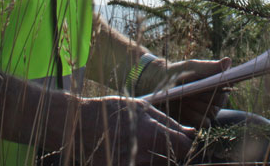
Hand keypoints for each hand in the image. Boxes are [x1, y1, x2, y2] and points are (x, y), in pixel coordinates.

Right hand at [75, 95, 195, 165]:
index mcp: (151, 134)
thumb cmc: (111, 111)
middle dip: (169, 152)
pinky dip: (141, 162)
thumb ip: (168, 122)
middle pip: (171, 160)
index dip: (185, 143)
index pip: (183, 147)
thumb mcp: (141, 108)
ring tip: (140, 145)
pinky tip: (131, 153)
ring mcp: (131, 165)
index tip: (182, 140)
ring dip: (155, 159)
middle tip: (156, 142)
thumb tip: (191, 132)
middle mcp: (143, 155)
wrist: (78, 125)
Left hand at [139, 57, 231, 127]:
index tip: (207, 83)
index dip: (218, 86)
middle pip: (219, 102)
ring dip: (199, 106)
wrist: (161, 85)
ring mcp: (208, 111)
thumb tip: (228, 60)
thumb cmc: (180, 72)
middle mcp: (216, 99)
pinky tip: (185, 109)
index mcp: (218, 84)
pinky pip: (203, 123)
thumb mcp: (193, 67)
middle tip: (192, 90)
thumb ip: (210, 67)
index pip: (226, 87)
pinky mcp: (198, 121)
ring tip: (185, 97)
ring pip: (212, 113)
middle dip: (206, 96)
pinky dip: (195, 117)